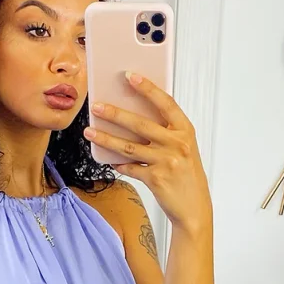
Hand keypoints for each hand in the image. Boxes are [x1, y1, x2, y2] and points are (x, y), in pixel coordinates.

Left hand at [84, 72, 211, 233]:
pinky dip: (117, 163)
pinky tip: (108, 159)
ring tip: (89, 131)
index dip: (147, 88)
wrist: (194, 207)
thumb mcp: (183, 147)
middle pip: (140, 124)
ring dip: (106, 138)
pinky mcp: (155, 179)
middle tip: (96, 106)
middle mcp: (177, 144)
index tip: (130, 76)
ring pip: (128, 146)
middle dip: (115, 113)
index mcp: (185, 130)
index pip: (165, 102)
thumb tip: (133, 115)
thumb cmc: (187, 174)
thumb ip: (165, 131)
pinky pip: (129, 168)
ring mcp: (166, 162)